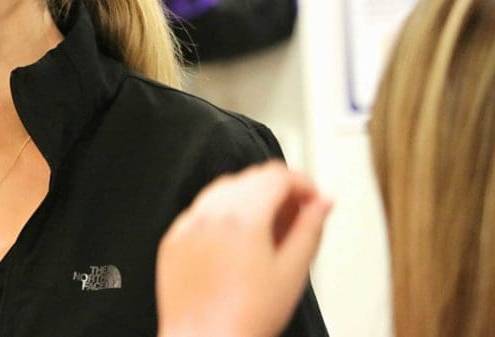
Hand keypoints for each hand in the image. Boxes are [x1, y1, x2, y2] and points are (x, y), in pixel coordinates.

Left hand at [155, 161, 331, 336]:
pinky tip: (237, 245)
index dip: (301, 182)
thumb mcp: (292, 273)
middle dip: (277, 191)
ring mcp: (186, 225)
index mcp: (241, 216)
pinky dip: (222, 217)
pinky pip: (200, 213)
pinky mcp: (172, 240)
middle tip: (296, 217)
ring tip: (269, 233)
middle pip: (249, 179)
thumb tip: (322, 202)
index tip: (313, 198)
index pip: (275, 175)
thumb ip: (310, 229)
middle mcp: (208, 213)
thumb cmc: (246, 318)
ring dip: (249, 199)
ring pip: (222, 191)